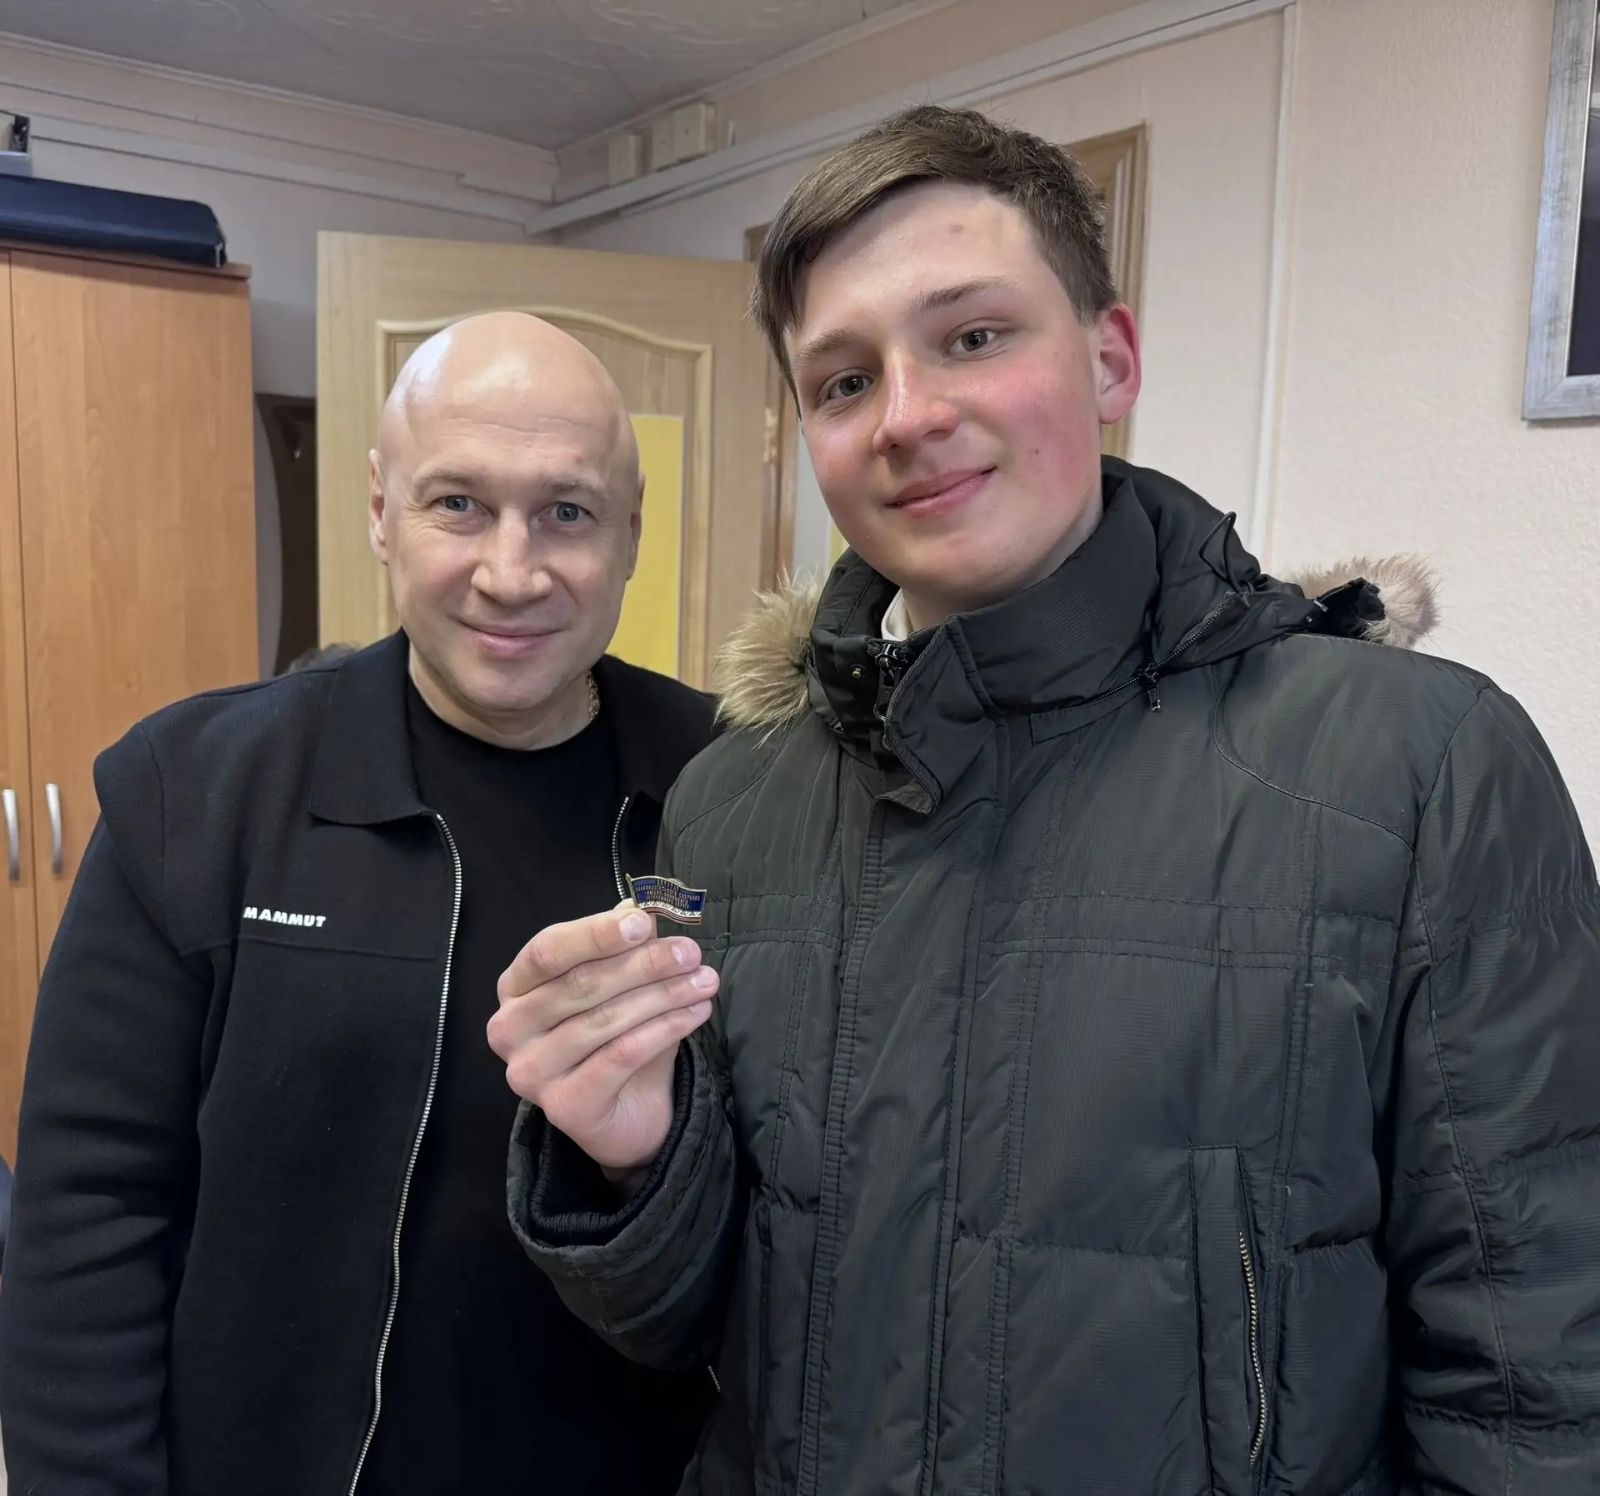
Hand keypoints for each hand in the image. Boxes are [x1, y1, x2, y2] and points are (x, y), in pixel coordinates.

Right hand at [488, 902, 718, 1177]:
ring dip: (663, 995)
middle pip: (581, 984)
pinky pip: (620, 1056)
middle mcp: (509, 1029)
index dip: (597, 933)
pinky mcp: (565, 1106)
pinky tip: (695, 1014)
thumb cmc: (615, 1038)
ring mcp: (531, 1072)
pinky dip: (664, 1029)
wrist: (626, 1113)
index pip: (548, 950)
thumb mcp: (621, 984)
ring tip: (705, 981)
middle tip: (690, 953)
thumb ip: (625, 946)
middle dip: (644, 964)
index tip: (645, 921)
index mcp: (516, 988)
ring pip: (604, 1020)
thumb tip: (641, 906)